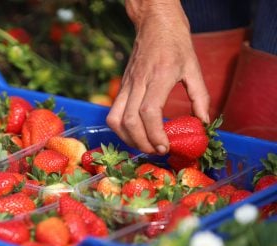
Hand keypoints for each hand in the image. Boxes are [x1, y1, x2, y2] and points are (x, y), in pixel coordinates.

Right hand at [106, 0, 209, 154]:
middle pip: (130, 121)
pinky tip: (134, 134)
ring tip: (144, 145)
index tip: (165, 146)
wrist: (154, 24)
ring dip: (127, 138)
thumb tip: (203, 122)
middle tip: (158, 150)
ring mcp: (126, 85)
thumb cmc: (176, 44)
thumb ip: (200, 97)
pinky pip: (113, 113)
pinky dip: (121, 129)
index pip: (148, 112)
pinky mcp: (121, 87)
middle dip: (142, 142)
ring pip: (115, 119)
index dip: (154, 133)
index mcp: (160, 76)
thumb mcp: (194, 68)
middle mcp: (139, 82)